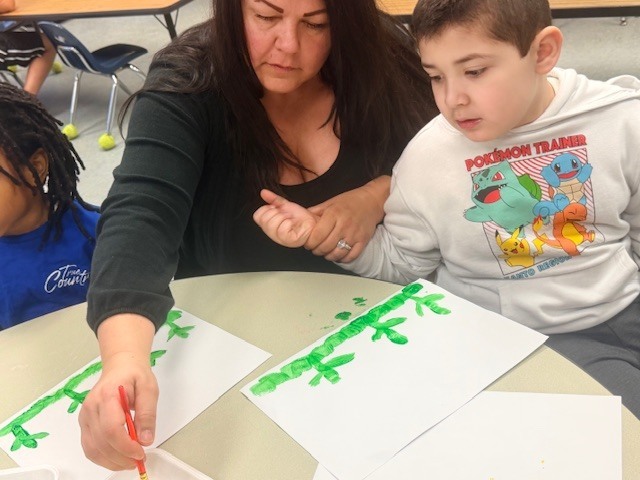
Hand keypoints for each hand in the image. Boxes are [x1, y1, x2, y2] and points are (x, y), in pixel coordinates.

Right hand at [79, 314, 156, 469]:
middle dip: (121, 457)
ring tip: (130, 461)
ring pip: (92, 449)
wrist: (121, 365)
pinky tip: (118, 458)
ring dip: (112, 461)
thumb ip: (148, 414)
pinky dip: (103, 458)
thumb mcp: (149, 389)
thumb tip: (146, 439)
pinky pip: (90, 447)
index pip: (111, 428)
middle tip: (139, 460)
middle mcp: (91, 407)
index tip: (140, 452)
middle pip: (101, 442)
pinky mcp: (84, 423)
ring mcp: (85, 416)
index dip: (125, 446)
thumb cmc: (134, 375)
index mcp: (108, 395)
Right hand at [253, 189, 317, 246]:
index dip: (266, 209)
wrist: (314, 222)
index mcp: (269, 226)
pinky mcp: (290, 241)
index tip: (276, 208)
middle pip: (264, 220)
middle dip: (276, 212)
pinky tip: (293, 223)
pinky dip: (289, 222)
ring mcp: (281, 239)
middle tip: (285, 214)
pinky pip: (282, 229)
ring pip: (272, 224)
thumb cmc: (300, 217)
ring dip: (283, 216)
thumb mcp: (285, 205)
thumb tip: (263, 192)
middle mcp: (273, 234)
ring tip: (290, 218)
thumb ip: (273, 199)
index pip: (257, 216)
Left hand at [306, 176, 389, 262]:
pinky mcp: (363, 241)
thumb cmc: (350, 201)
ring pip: (337, 254)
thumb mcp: (331, 202)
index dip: (310, 243)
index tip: (308, 244)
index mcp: (334, 214)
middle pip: (325, 247)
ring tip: (326, 252)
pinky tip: (338, 255)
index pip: (317, 235)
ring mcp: (354, 235)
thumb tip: (301, 218)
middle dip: (317, 251)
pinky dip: (342, 259)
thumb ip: (316, 211)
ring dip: (328, 256)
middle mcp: (344, 225)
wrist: (372, 201)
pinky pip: (351, 257)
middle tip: (315, 249)